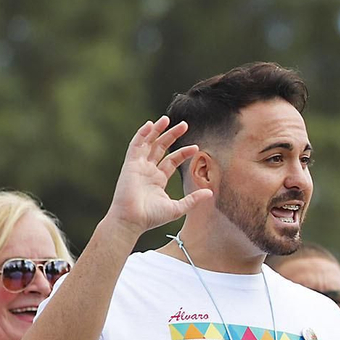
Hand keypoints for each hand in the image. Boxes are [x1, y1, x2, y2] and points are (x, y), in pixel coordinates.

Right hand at [106, 117, 213, 234]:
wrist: (132, 221)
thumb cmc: (151, 217)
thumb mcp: (177, 208)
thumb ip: (193, 199)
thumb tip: (210, 193)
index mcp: (158, 179)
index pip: (171, 160)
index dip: (183, 152)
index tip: (196, 147)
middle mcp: (148, 171)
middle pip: (160, 148)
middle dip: (172, 136)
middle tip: (184, 125)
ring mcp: (138, 167)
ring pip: (148, 143)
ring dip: (156, 131)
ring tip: (167, 119)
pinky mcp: (130, 165)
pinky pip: (135, 146)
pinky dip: (141, 135)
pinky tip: (150, 125)